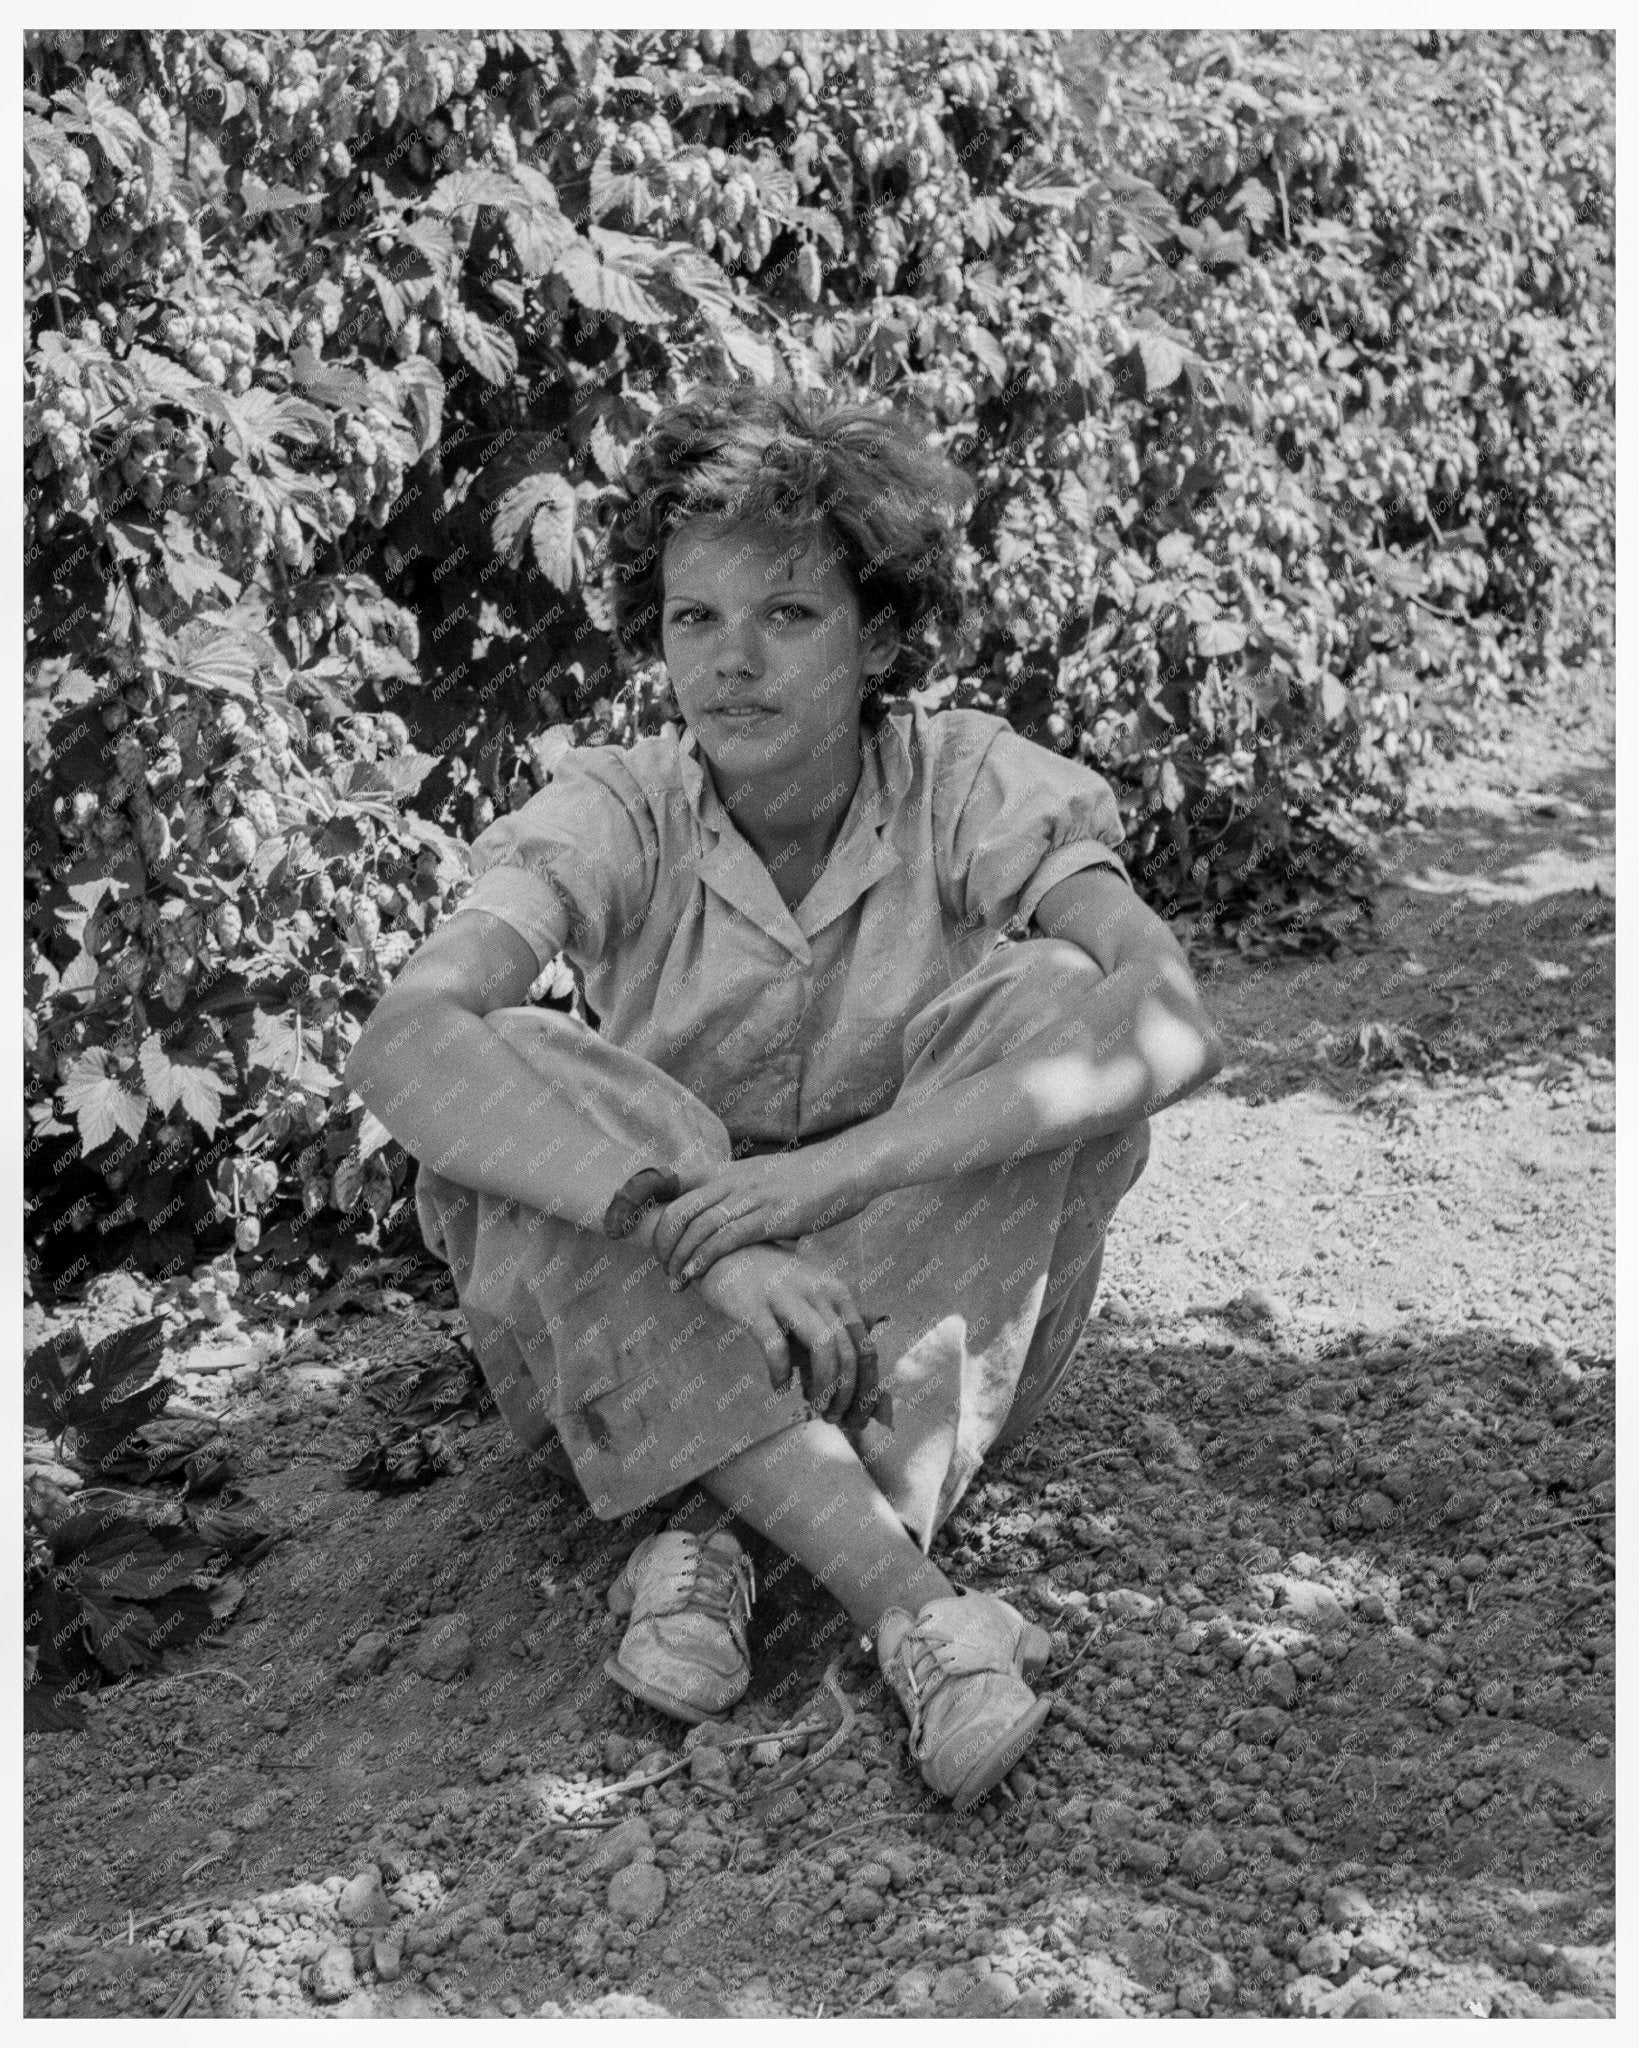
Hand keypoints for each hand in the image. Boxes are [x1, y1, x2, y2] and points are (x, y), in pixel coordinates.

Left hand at [653, 1142, 867, 1284]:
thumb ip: (741, 1195)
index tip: (642, 1231)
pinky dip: (702, 1260)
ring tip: (674, 1282)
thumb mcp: (764, 1179)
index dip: (651, 1205)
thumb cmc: (808, 1180)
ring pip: (696, 1227)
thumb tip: (727, 1219)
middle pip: (678, 1210)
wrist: (844, 1169)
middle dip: (663, 1243)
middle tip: (661, 1266)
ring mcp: (749, 1197)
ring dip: (679, 1259)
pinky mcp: (767, 1216)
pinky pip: (724, 1240)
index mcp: (728, 1171)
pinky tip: (694, 1276)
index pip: (674, 1181)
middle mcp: (732, 1180)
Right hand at [689, 1245, 884, 1429]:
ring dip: (823, 1386)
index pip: (865, 1346)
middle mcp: (820, 1292)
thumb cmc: (772, 1286)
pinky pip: (776, 1347)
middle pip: (847, 1352)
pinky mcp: (754, 1305)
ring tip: (814, 1406)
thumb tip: (845, 1392)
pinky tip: (779, 1386)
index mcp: (838, 1293)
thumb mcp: (809, 1304)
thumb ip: (827, 1339)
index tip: (858, 1415)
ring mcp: (788, 1296)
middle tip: (833, 1417)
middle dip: (845, 1394)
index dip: (866, 1386)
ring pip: (823, 1348)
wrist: (727, 1251)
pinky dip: (780, 1373)